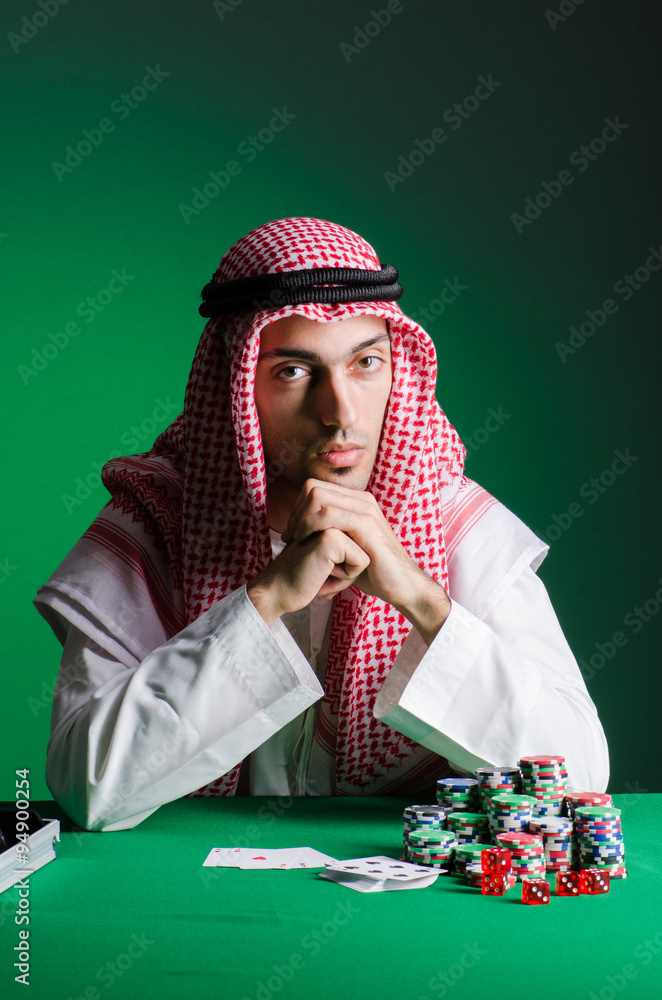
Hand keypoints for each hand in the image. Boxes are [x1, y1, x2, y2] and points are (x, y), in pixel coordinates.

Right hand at [246, 517, 370, 624]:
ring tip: (322, 572)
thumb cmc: (305, 577)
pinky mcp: (331, 537)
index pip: (361, 539)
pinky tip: (321, 577)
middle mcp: (328, 512)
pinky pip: (360, 562)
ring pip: (364, 553)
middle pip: (365, 544)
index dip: (351, 560)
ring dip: (348, 571)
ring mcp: (329, 522)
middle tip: (323, 569)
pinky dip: (345, 577)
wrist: (280, 593)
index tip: (325, 564)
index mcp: (328, 512)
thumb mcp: (330, 554)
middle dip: (352, 564)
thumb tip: (373, 545)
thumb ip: (347, 542)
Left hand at [248, 479, 450, 642]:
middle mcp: (361, 499)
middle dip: (295, 511)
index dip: (297, 507)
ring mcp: (365, 509)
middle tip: (290, 537)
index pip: (314, 487)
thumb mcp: (346, 547)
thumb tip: (298, 531)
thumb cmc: (372, 570)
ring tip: (296, 540)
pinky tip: (306, 542)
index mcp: (356, 501)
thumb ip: (328, 534)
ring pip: (318, 496)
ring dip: (300, 519)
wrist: (400, 584)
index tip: (291, 532)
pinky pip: (329, 514)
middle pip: (313, 487)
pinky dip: (311, 526)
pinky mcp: (366, 523)